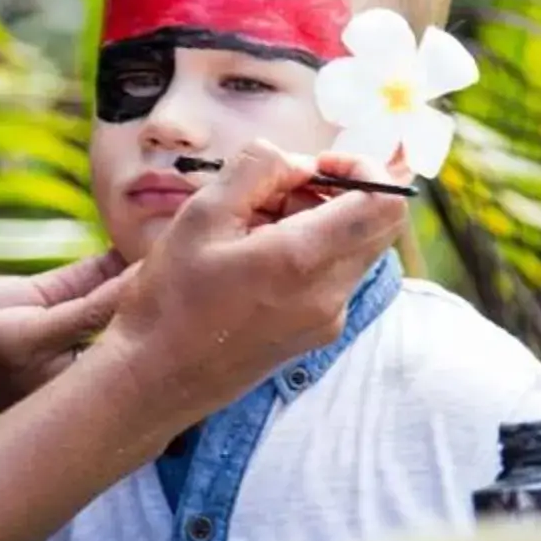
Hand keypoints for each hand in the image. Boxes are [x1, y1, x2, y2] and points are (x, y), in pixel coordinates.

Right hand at [93, 141, 411, 426]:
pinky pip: (335, 277)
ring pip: (354, 249)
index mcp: (303, 260)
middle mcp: (329, 295)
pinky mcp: (317, 334)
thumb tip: (298, 162)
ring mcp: (327, 320)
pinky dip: (310, 252)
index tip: (318, 165)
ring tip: (256, 224)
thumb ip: (258, 170)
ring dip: (321, 222)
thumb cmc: (170, 298)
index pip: (385, 205)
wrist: (155, 378)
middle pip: (377, 226)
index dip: (365, 169)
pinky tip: (256, 256)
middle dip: (339, 193)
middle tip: (282, 190)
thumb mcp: (203, 214)